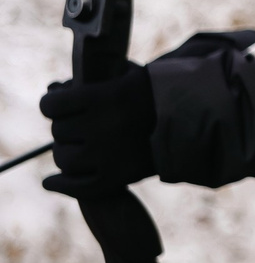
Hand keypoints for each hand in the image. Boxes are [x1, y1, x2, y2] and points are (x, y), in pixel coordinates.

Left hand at [39, 66, 158, 193]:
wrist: (196, 119)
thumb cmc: (156, 93)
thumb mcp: (125, 76)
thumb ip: (89, 80)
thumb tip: (52, 88)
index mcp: (104, 97)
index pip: (52, 105)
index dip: (54, 104)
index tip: (61, 105)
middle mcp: (103, 126)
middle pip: (59, 132)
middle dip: (68, 128)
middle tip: (83, 126)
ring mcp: (110, 155)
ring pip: (65, 159)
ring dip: (69, 153)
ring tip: (83, 148)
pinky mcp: (119, 177)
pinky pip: (80, 186)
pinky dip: (62, 185)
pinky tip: (51, 182)